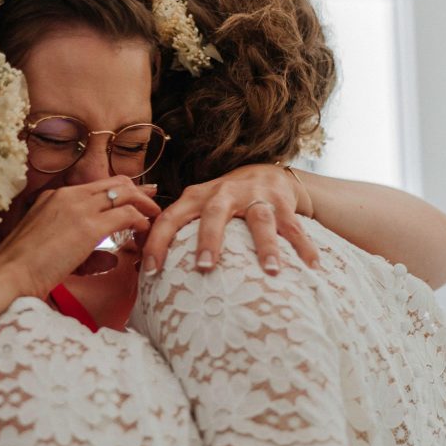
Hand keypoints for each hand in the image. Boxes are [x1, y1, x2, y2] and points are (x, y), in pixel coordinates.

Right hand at [0, 176, 160, 298]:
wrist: (7, 273)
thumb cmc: (22, 269)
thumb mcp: (50, 249)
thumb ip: (82, 251)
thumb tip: (111, 259)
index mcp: (54, 196)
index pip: (97, 185)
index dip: (121, 190)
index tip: (138, 197)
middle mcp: (67, 195)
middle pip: (115, 182)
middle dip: (139, 192)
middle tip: (155, 203)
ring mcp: (78, 207)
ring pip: (125, 193)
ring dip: (144, 206)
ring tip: (155, 221)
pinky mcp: (88, 226)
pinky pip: (126, 214)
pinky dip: (141, 222)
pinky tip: (145, 233)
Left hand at [142, 164, 318, 274]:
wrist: (268, 173)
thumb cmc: (222, 202)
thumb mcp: (196, 207)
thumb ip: (173, 231)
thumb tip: (133, 266)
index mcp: (196, 196)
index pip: (169, 217)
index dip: (157, 242)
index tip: (149, 270)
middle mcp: (224, 193)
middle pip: (214, 214)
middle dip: (209, 240)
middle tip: (205, 267)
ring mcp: (255, 196)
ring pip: (260, 220)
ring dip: (266, 246)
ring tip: (272, 271)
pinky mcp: (283, 202)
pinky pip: (294, 226)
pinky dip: (303, 247)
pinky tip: (312, 268)